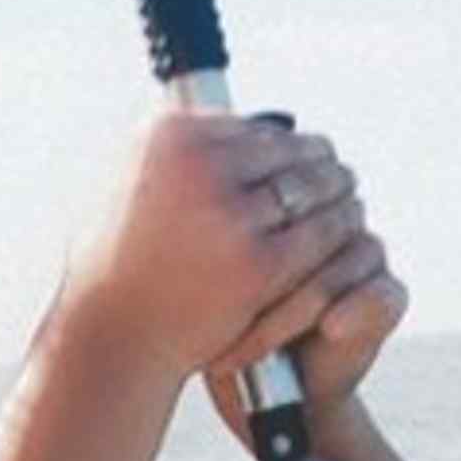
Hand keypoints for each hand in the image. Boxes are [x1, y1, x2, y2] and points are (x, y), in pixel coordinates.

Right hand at [63, 109, 395, 396]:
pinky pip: (316, 237)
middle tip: (340, 178)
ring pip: (310, 188)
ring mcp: (228, 214)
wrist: (113, 339)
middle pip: (287, 150)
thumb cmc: (118, 270)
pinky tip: (346, 241)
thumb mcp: (133, 188)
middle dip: (317, 165)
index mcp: (170, 135)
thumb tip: (224, 120)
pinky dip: (335, 236)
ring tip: (347, 204)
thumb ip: (177, 155)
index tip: (302, 156)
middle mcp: (199, 164)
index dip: (283, 144)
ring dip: (336, 195)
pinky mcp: (256, 263)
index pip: (250, 126)